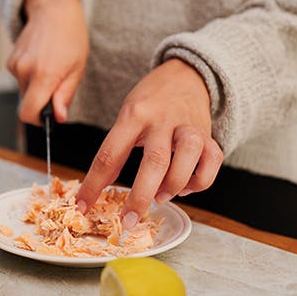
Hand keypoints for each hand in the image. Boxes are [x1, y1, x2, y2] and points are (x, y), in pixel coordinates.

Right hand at [8, 0, 88, 124]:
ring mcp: (14, 65)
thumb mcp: (77, 69)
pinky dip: (30, 77)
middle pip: (27, 104)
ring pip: (23, 92)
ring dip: (36, 88)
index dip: (37, 120)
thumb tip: (58, 118)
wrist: (53, 10)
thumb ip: (65, 96)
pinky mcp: (10, 61)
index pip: (27, 113)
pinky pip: (20, 80)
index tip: (48, 117)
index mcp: (43, 75)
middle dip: (41, 102)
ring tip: (51, 67)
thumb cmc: (70, 37)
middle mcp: (24, 71)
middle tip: (57, 84)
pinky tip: (41, 61)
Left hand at [75, 59, 222, 229]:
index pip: (109, 154)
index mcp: (133, 115)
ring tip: (162, 197)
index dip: (94, 185)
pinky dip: (200, 181)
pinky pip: (212, 161)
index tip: (83, 207)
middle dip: (140, 196)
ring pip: (188, 158)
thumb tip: (102, 187)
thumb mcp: (127, 115)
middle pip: (154, 161)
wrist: (186, 74)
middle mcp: (162, 120)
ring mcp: (188, 126)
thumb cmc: (150, 100)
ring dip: (174, 185)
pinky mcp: (209, 134)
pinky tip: (186, 186)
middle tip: (129, 221)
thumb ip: (117, 147)